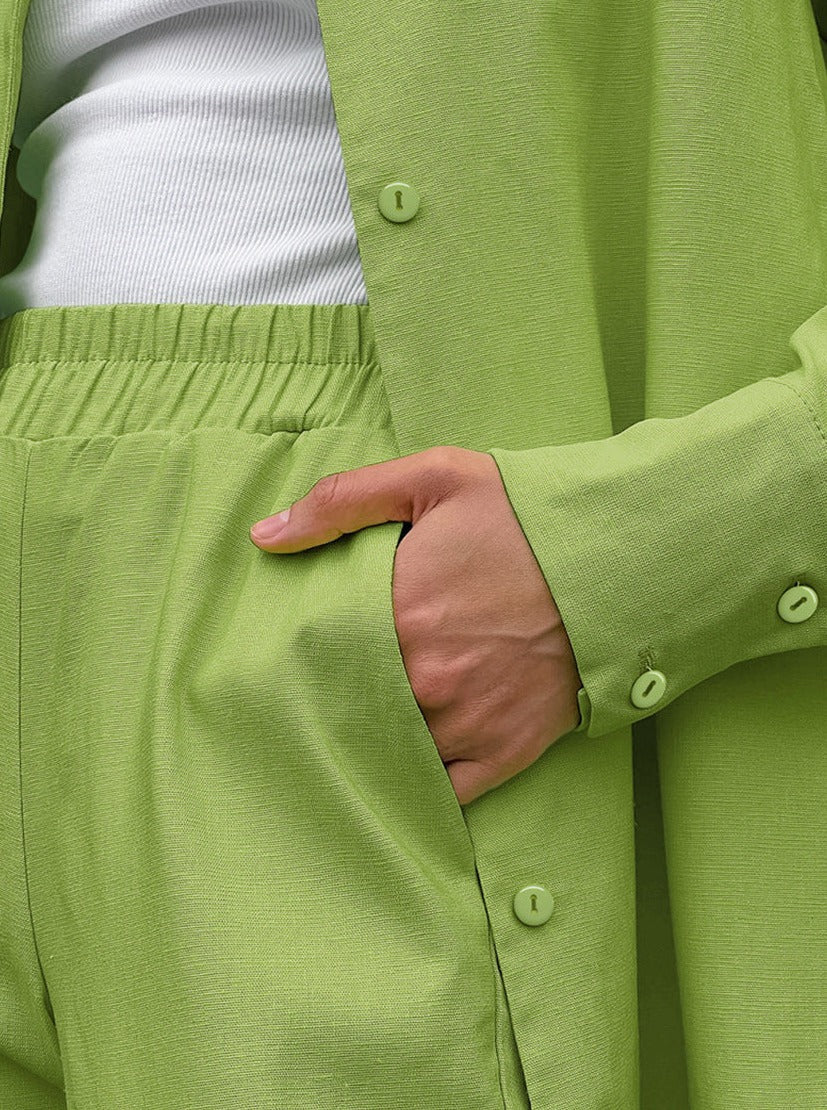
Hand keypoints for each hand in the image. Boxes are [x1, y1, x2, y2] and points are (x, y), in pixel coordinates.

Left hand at [249, 445, 582, 804]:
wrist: (624, 557)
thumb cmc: (525, 515)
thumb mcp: (433, 479)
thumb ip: (342, 503)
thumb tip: (263, 537)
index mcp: (400, 615)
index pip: (320, 653)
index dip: (302, 655)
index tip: (290, 655)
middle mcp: (426, 681)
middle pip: (350, 708)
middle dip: (332, 702)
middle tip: (317, 697)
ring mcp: (467, 722)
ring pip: (392, 753)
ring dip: (372, 744)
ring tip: (353, 736)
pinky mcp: (506, 750)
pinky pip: (445, 791)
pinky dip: (421, 785)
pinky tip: (402, 776)